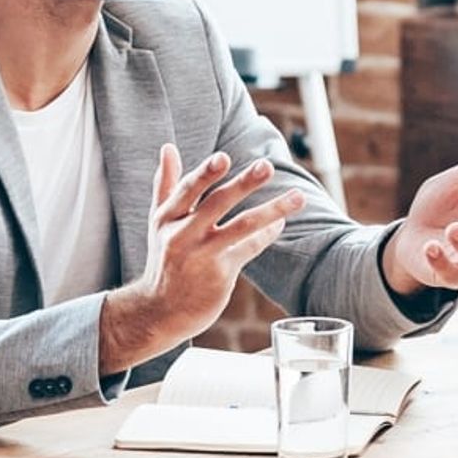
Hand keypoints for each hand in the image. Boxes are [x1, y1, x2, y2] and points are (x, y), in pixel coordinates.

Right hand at [102, 144, 306, 371]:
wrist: (160, 311)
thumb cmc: (164, 259)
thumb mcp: (159, 222)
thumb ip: (165, 184)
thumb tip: (168, 147)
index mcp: (166, 218)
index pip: (187, 190)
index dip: (206, 174)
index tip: (224, 158)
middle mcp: (182, 236)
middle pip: (217, 204)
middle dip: (244, 184)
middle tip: (267, 166)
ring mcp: (202, 256)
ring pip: (242, 227)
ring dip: (273, 210)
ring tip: (298, 197)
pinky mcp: (220, 274)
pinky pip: (250, 248)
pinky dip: (267, 234)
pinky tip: (280, 222)